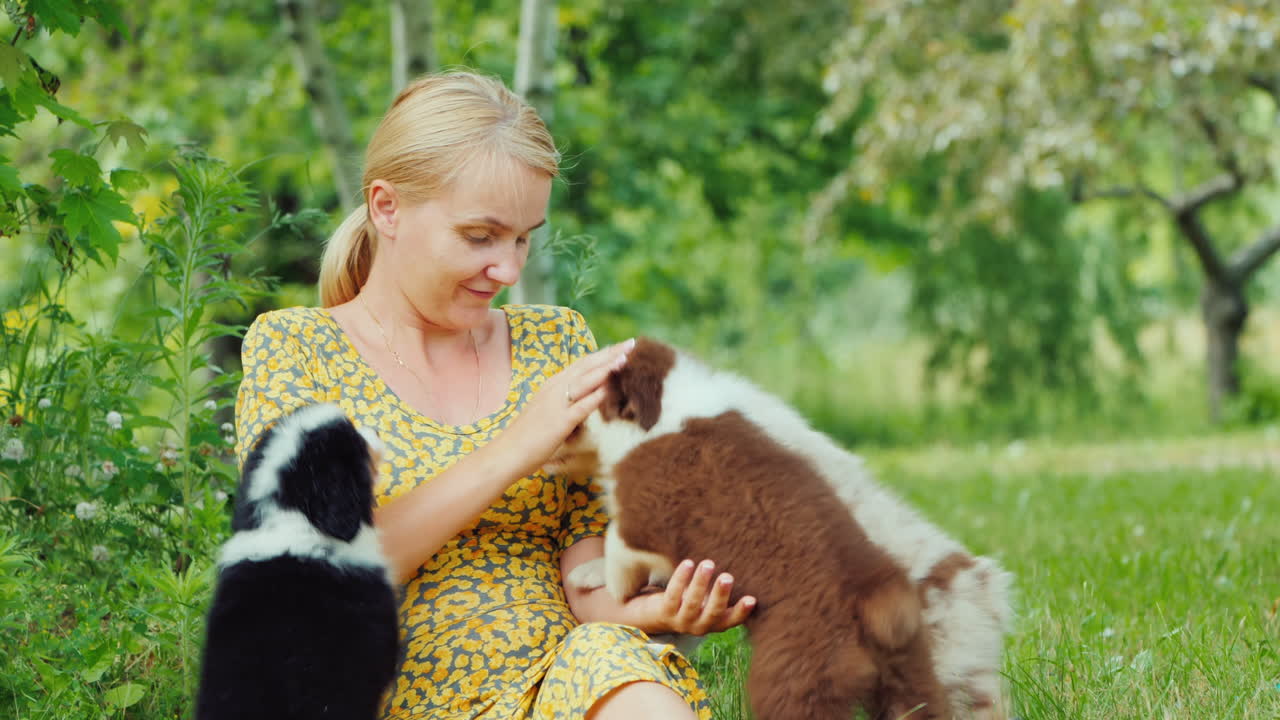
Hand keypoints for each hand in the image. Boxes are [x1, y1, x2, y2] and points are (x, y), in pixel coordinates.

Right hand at [496, 338, 634, 477]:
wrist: (506, 453)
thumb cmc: (526, 436)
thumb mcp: (547, 412)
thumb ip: (564, 403)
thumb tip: (582, 402)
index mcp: (552, 385)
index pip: (582, 364)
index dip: (602, 354)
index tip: (620, 346)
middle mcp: (554, 389)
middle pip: (587, 365)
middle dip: (610, 353)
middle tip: (631, 342)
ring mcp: (556, 404)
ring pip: (585, 381)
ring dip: (606, 368)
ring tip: (625, 357)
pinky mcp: (559, 422)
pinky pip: (581, 406)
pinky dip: (596, 396)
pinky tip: (611, 388)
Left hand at [630, 559, 755, 635]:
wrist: (661, 616)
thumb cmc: (695, 603)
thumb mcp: (710, 603)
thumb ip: (722, 593)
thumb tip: (744, 565)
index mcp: (716, 624)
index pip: (732, 620)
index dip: (742, 611)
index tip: (751, 599)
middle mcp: (700, 627)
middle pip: (712, 612)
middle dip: (720, 594)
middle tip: (727, 577)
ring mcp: (682, 622)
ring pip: (692, 603)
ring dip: (700, 582)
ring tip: (708, 564)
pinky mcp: (665, 613)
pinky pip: (673, 594)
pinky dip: (681, 578)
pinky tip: (688, 563)